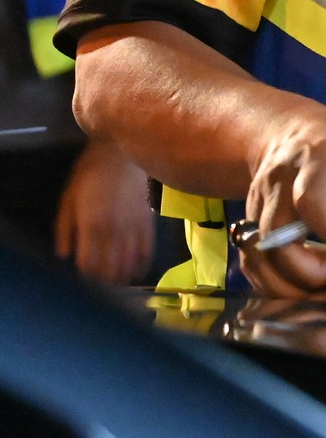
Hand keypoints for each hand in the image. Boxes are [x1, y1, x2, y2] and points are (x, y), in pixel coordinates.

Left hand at [54, 136, 154, 284]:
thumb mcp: (68, 199)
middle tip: (101, 285)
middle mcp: (114, 230)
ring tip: (118, 281)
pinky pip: (147, 249)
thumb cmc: (90, 173)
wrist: (123, 152)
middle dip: (104, 280)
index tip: (85, 279)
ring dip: (123, 276)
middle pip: (110, 267)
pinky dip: (142, 263)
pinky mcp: (149, 221)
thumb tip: (64, 254)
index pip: (89, 263)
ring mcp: (134, 226)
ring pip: (130, 262)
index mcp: (92, 225)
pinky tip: (137, 270)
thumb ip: (64, 229)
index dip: (86, 276)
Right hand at [240, 106, 325, 297]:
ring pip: (259, 256)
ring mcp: (258, 202)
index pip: (312, 199)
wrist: (293, 133)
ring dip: (290, 284)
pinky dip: (274, 282)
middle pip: (279, 238)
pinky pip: (252, 262)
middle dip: (311, 272)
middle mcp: (279, 182)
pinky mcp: (249, 221)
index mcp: (318, 160)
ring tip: (325, 281)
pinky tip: (302, 281)